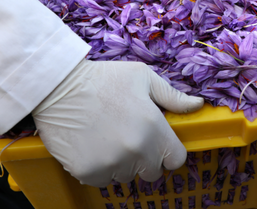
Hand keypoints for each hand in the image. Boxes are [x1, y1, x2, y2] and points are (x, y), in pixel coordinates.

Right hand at [32, 60, 203, 186]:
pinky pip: (102, 179)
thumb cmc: (104, 79)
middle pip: (152, 172)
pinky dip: (100, 167)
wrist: (59, 86)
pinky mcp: (87, 172)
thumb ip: (173, 96)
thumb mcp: (143, 78)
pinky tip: (93, 144)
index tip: (158, 144)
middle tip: (130, 137)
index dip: (168, 152)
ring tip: (108, 137)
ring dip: (122, 163)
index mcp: (153, 129)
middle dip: (145, 158)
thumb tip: (198, 105)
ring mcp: (110, 164)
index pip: (176, 160)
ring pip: (126, 176)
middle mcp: (135, 151)